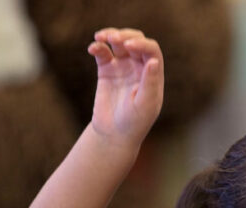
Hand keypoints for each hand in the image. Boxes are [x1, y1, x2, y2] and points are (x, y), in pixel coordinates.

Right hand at [87, 28, 163, 144]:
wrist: (114, 134)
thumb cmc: (135, 123)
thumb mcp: (145, 105)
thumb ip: (150, 83)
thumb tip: (153, 62)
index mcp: (153, 74)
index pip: (151, 50)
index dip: (141, 44)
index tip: (128, 46)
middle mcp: (139, 68)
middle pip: (135, 41)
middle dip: (125, 35)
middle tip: (113, 38)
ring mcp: (123, 68)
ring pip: (118, 43)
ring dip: (110, 35)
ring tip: (100, 37)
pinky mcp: (106, 71)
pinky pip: (103, 53)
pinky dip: (98, 47)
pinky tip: (93, 48)